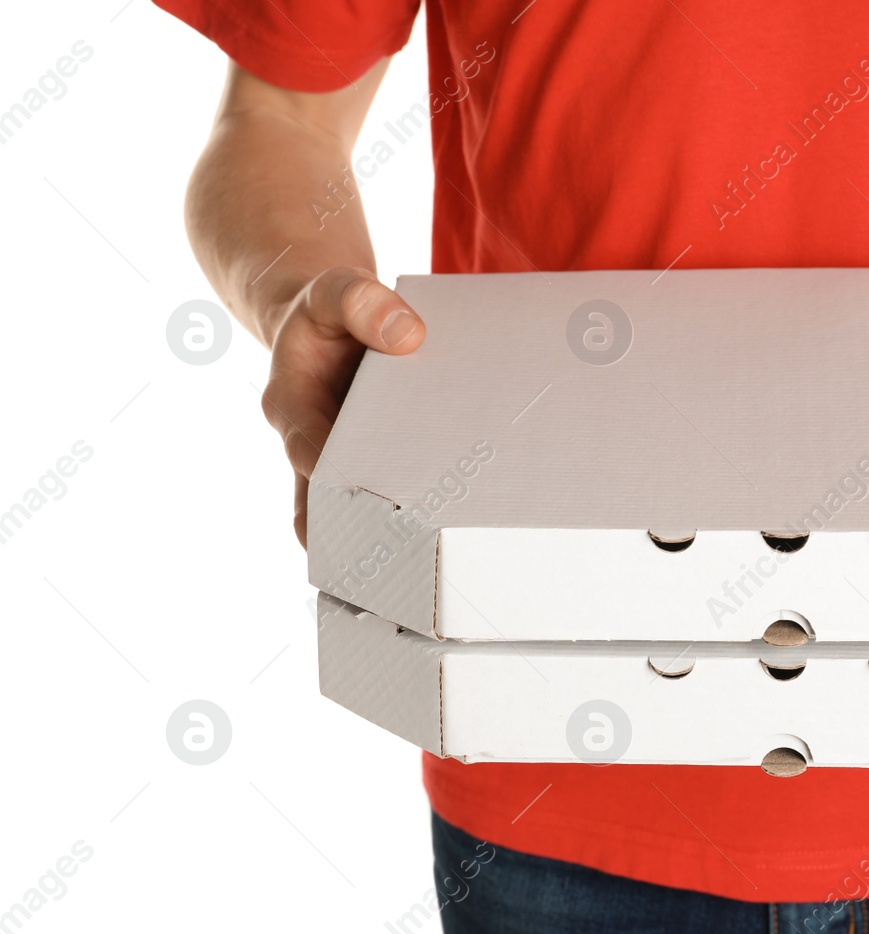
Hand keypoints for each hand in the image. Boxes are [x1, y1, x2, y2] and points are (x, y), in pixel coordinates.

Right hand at [259, 267, 424, 545]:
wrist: (323, 319)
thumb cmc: (326, 309)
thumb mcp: (334, 289)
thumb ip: (362, 302)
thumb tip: (408, 335)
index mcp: (290, 402)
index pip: (308, 449)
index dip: (333, 477)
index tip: (366, 501)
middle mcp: (307, 440)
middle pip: (324, 498)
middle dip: (355, 527)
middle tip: (398, 560)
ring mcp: (334, 456)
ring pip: (346, 510)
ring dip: (376, 535)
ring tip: (419, 570)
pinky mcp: (361, 459)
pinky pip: (375, 495)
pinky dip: (400, 514)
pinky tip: (439, 537)